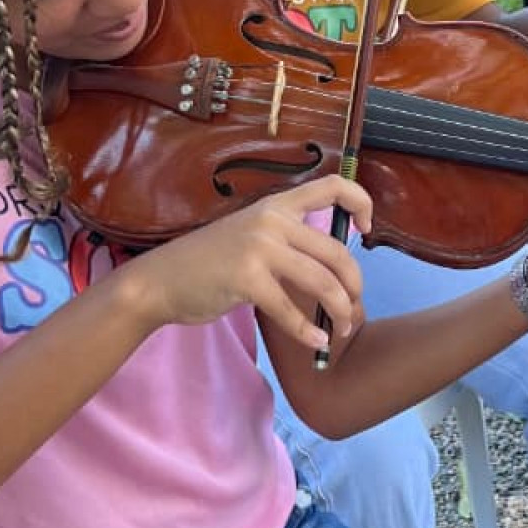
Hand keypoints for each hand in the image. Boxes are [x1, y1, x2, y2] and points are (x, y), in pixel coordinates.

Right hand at [127, 176, 371, 349]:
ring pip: (322, 281)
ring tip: (340, 330)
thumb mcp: (251, 235)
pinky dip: (308, 331)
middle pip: (337, 251)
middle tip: (353, 308)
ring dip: (339, 311)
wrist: (161, 280)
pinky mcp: (246, 279)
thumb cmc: (209, 262)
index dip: (361, 203)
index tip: (366, 230)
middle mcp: (272, 221)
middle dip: (354, 285)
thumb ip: (287, 239)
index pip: (333, 185)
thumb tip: (333, 264)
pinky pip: (290, 310)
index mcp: (276, 205)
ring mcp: (259, 248)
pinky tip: (315, 342)